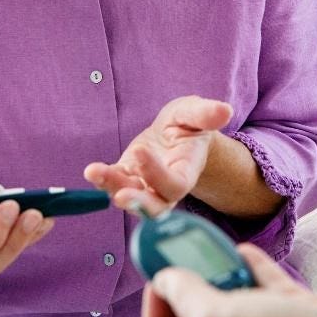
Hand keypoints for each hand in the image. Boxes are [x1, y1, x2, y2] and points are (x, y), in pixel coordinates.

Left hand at [85, 96, 232, 215]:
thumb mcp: (195, 113)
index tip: (140, 151)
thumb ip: (206, 113)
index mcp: (187, 171)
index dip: (158, 174)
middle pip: (156, 206)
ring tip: (95, 172)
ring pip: (131, 199)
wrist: (175, 133)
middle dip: (138, 203)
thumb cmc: (189, 124)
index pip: (175, 184)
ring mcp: (146, 186)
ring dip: (112, 189)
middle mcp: (167, 186)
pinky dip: (102, 180)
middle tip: (121, 196)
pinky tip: (92, 171)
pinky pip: (115, 185)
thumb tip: (225, 110)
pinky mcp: (127, 179)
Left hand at [143, 243, 316, 316]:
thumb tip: (168, 279)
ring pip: (237, 304)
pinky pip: (270, 296)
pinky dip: (257, 273)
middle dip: (193, 287)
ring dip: (224, 276)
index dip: (158, 306)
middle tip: (184, 257)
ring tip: (212, 250)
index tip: (158, 274)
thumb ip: (187, 296)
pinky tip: (247, 252)